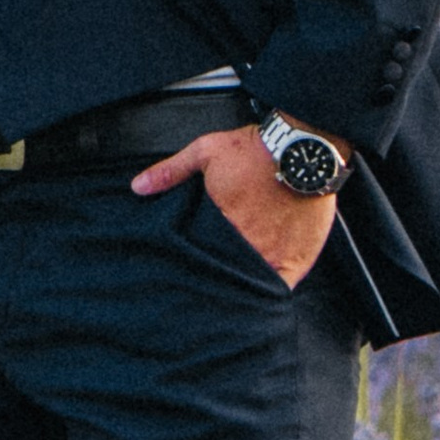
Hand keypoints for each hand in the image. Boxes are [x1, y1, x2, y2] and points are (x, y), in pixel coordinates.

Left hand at [131, 123, 341, 289]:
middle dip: (218, 278)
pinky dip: (272, 289)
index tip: (191, 268)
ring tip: (234, 290)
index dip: (196, 264)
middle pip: (227, 273)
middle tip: (211, 282)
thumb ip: (171, 171)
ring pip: (253, 283)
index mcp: (222, 223)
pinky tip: (263, 292)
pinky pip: (283, 284)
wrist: (301, 147)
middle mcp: (248, 244)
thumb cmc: (254, 150)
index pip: (202, 256)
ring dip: (244, 284)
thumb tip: (137, 187)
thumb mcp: (206, 152)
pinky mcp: (299, 257)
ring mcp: (275, 254)